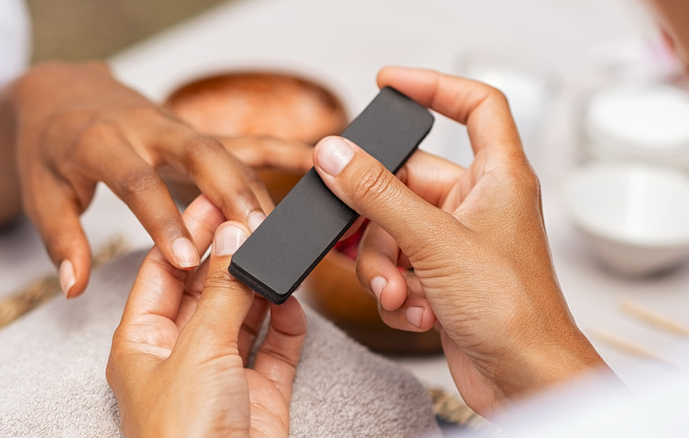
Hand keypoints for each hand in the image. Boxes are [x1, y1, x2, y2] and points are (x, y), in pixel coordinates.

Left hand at [10, 62, 310, 296]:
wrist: (65, 95)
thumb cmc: (51, 149)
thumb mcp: (41, 194)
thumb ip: (61, 239)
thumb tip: (74, 285)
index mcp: (101, 144)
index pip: (137, 183)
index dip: (161, 219)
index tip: (184, 258)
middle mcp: (146, 129)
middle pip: (197, 154)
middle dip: (230, 192)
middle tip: (255, 233)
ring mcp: (177, 128)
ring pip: (226, 151)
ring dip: (256, 187)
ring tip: (282, 229)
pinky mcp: (197, 132)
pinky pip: (242, 140)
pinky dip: (279, 149)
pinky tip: (311, 160)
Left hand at [107, 195, 305, 437]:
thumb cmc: (185, 437)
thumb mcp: (199, 350)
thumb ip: (223, 290)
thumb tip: (235, 235)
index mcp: (143, 343)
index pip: (163, 271)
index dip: (186, 234)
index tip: (215, 199)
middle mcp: (181, 354)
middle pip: (207, 288)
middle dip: (230, 255)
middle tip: (256, 216)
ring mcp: (222, 373)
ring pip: (244, 314)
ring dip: (261, 286)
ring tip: (278, 250)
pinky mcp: (260, 392)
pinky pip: (276, 346)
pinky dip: (287, 323)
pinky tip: (291, 301)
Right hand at [313, 67, 609, 414]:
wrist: (523, 381)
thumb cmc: (514, 311)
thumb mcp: (433, 241)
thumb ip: (378, 194)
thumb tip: (337, 155)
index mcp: (497, 177)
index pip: (475, 107)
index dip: (433, 86)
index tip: (389, 83)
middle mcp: (476, 204)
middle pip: (404, 183)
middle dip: (380, 223)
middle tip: (369, 240)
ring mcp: (456, 243)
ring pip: (392, 231)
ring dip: (385, 266)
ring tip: (402, 292)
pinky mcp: (441, 277)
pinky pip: (397, 265)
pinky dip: (396, 289)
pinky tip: (416, 309)